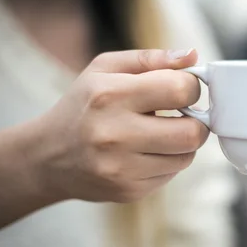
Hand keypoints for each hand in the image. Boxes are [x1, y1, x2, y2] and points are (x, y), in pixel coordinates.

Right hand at [31, 49, 207, 202]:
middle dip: (197, 122)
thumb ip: (151, 59)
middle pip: (192, 133)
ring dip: (184, 144)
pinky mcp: (129, 191)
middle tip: (184, 116)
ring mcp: (121, 168)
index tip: (183, 90)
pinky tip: (147, 152)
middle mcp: (114, 134)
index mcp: (110, 95)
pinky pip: (172, 174)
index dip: (191, 87)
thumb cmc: (84, 105)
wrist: (48, 156)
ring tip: (162, 133)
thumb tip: (192, 56)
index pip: (180, 90)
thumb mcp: (106, 69)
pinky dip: (168, 161)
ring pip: (186, 157)